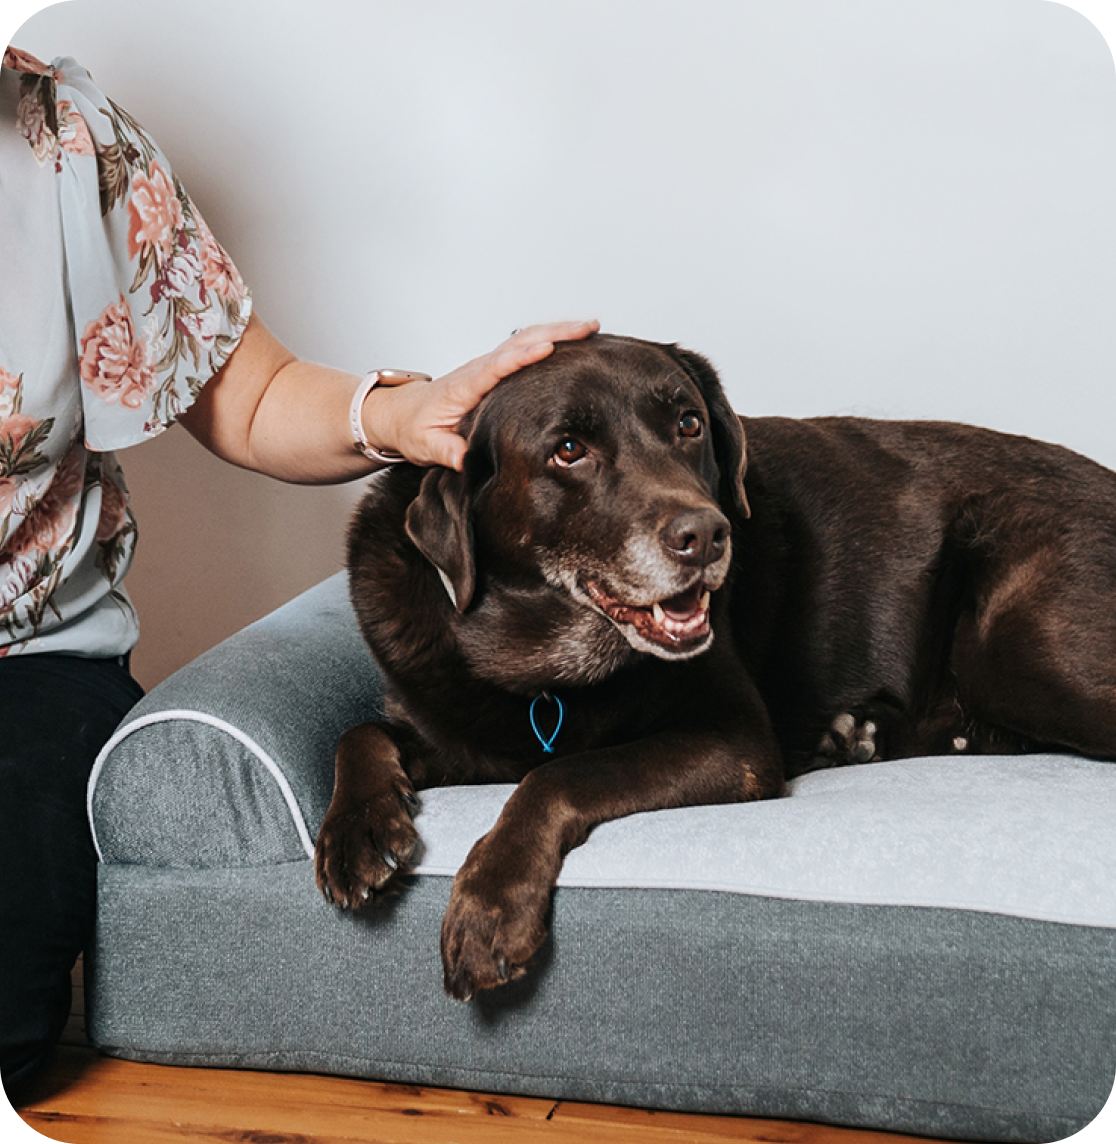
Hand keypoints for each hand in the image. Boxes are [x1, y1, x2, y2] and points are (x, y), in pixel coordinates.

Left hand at [362, 319, 598, 469]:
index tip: (548, 347)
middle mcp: (479, 370)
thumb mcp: (425, 446)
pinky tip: (572, 343)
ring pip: (525, 340)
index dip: (523, 357)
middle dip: (556, 332)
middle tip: (589, 327)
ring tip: (591, 328)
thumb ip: (446, 451)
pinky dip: (549, 340)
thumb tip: (465, 460)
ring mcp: (488, 367)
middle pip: (520, 342)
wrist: (400, 414)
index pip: (497, 367)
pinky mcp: (494, 371)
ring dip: (558, 331)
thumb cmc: (413, 428)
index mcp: (465, 387)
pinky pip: (524, 350)